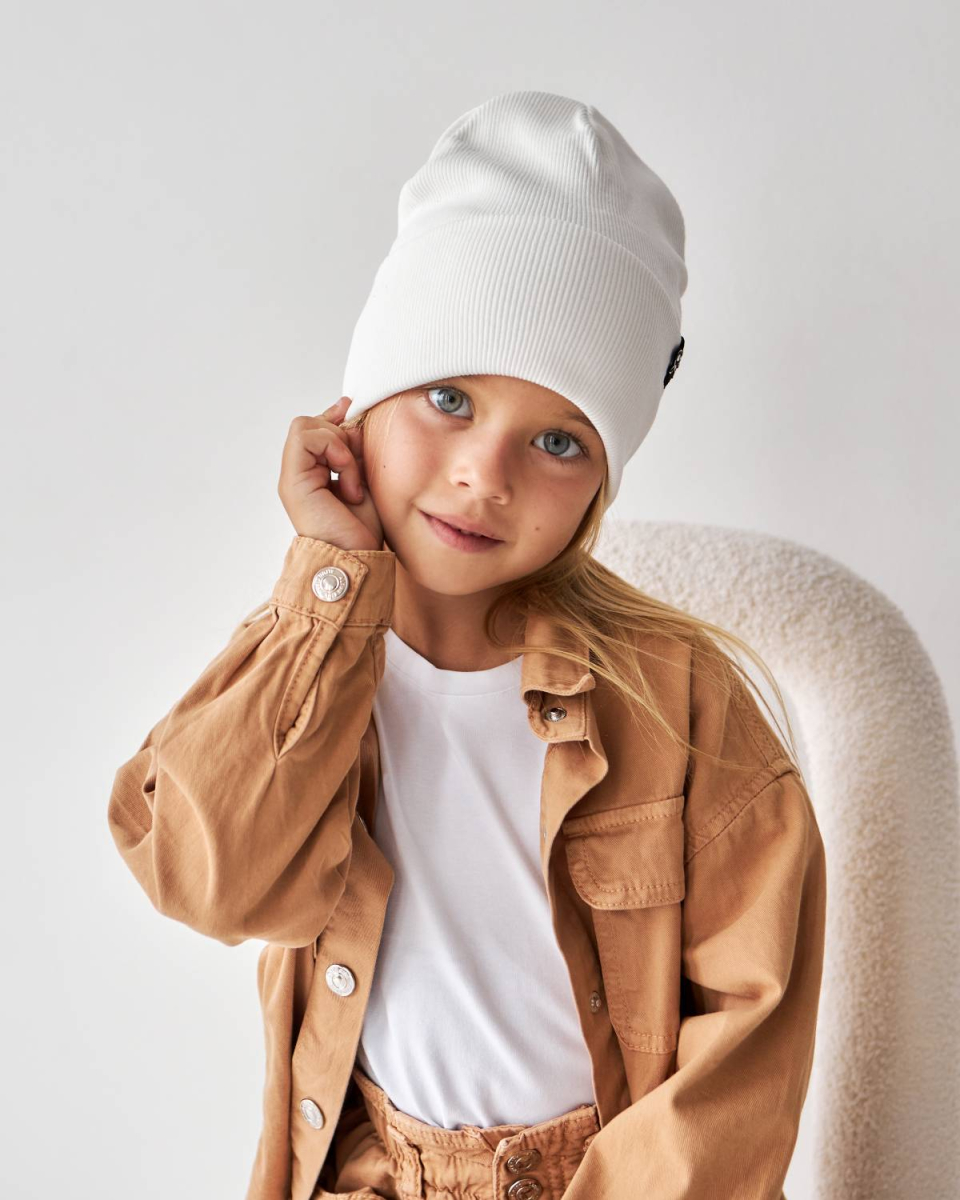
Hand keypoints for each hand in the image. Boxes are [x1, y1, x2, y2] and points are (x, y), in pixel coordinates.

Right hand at [278, 397, 383, 551]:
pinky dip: (334, 452)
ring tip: (353, 479)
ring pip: (305, 426)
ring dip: (337, 445)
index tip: (350, 406)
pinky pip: (307, 439)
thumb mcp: (364, 480)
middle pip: (308, 422)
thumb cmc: (361, 531)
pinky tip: (348, 482)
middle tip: (355, 465)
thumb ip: (355, 452)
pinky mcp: (292, 481)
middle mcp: (299, 472)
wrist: (356, 559)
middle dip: (338, 432)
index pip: (316, 430)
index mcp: (313, 473)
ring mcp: (293, 476)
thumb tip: (353, 421)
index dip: (332, 415)